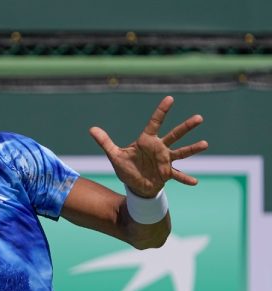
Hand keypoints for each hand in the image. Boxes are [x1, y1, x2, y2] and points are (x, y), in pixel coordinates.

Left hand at [90, 96, 208, 197]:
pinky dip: (185, 178)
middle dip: (186, 127)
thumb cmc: (127, 168)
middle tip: (199, 118)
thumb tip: (91, 129)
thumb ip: (105, 142)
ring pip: (181, 152)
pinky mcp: (167, 173)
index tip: (170, 99)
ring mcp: (165, 160)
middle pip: (174, 135)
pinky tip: (194, 182)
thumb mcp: (114, 155)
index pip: (155, 123)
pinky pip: (178, 175)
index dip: (161, 111)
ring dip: (192, 148)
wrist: (135, 185)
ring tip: (204, 143)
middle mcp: (159, 148)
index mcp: (146, 141)